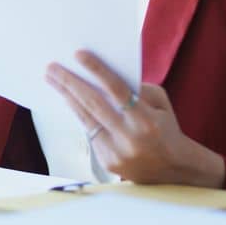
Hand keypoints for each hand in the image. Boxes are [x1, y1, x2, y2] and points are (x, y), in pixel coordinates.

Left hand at [44, 50, 224, 187]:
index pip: (118, 90)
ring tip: (52, 80)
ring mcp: (117, 152)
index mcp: (146, 120)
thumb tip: (104, 77)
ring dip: (67, 97)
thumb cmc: (165, 128)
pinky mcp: (107, 162)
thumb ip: (137, 89)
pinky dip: (81, 116)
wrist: (173, 169)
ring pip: (86, 119)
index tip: (78, 54)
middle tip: (52, 67)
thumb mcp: (161, 104)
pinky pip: (90, 133)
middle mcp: (130, 138)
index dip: (97, 70)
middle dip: (70, 83)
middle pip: (93, 104)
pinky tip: (69, 100)